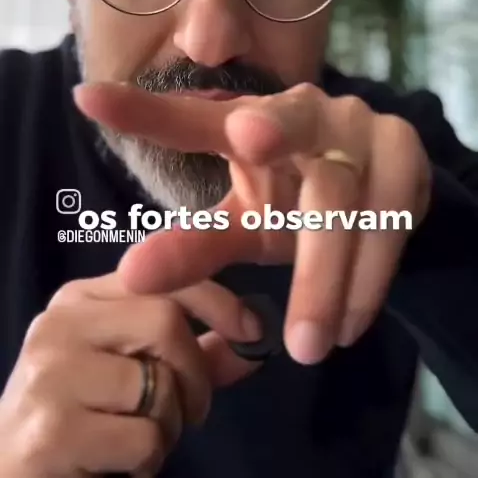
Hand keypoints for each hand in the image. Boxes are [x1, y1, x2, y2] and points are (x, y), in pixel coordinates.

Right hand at [0, 272, 259, 476]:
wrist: (8, 471)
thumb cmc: (77, 418)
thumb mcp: (131, 374)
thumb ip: (192, 356)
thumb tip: (254, 340)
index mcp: (79, 301)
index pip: (160, 276)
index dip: (216, 299)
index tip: (253, 330)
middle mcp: (59, 325)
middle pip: (165, 322)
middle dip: (196, 375)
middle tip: (190, 412)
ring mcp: (51, 376)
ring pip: (159, 386)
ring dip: (170, 428)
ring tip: (137, 441)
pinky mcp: (52, 431)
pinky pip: (142, 440)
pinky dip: (148, 463)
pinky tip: (115, 465)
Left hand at [74, 81, 431, 365]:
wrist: (382, 197)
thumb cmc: (296, 205)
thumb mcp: (244, 227)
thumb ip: (192, 248)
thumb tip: (128, 277)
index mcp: (249, 122)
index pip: (192, 118)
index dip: (144, 112)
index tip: (86, 99)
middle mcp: (303, 111)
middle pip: (288, 121)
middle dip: (273, 127)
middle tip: (249, 137)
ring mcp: (359, 127)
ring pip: (342, 195)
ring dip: (323, 271)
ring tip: (305, 346)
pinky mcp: (405, 155)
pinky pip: (390, 219)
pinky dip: (369, 276)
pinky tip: (350, 325)